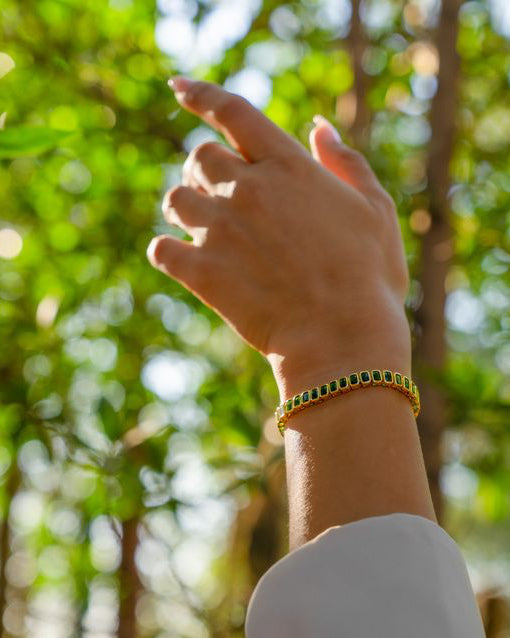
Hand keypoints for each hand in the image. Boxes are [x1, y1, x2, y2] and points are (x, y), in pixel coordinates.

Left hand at [148, 78, 410, 396]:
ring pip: (175, 199)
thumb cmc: (368, 276)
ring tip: (206, 227)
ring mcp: (221, 230)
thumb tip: (320, 127)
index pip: (233, 112)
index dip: (200, 94)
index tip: (177, 87)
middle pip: (199, 156)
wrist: (343, 339)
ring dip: (187, 207)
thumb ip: (345, 162)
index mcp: (288, 166)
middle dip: (205, 170)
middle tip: (221, 193)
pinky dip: (168, 251)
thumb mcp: (374, 208)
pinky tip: (186, 260)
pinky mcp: (203, 272)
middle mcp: (248, 189)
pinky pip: (161, 250)